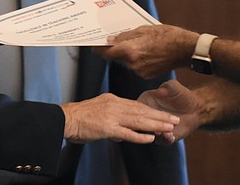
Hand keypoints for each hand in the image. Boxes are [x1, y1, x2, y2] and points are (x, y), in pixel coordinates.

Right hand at [60, 93, 178, 144]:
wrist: (65, 119)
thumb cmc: (78, 117)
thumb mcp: (98, 109)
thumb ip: (111, 115)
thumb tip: (119, 127)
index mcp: (113, 100)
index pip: (137, 105)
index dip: (152, 111)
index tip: (164, 114)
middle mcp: (115, 105)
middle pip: (142, 111)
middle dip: (160, 116)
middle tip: (174, 120)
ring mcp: (112, 116)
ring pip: (139, 120)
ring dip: (155, 124)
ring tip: (169, 128)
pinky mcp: (107, 128)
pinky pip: (127, 133)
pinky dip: (139, 136)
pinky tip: (150, 139)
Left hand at [98, 24, 196, 78]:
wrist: (185, 49)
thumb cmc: (167, 35)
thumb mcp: (144, 29)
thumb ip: (125, 36)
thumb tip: (110, 39)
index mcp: (130, 50)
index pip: (106, 52)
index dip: (99, 49)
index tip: (95, 46)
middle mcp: (133, 63)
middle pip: (116, 58)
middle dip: (116, 50)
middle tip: (118, 40)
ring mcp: (140, 71)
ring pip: (127, 62)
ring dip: (128, 55)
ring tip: (140, 45)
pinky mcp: (147, 75)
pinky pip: (136, 67)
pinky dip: (138, 61)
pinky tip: (147, 53)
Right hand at [138, 80, 204, 142]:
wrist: (195, 108)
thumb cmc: (182, 95)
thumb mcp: (174, 87)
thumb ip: (167, 87)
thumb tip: (160, 90)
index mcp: (146, 101)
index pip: (138, 108)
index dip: (140, 112)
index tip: (146, 114)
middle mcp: (149, 116)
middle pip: (144, 122)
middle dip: (150, 125)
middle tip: (157, 126)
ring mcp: (156, 127)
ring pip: (152, 133)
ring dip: (158, 134)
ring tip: (165, 132)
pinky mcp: (165, 136)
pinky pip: (163, 141)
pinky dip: (165, 139)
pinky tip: (170, 135)